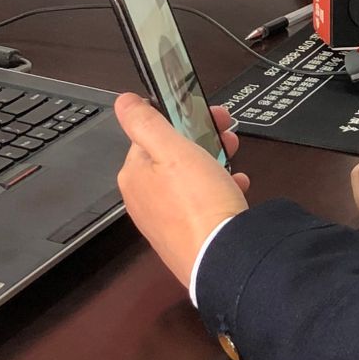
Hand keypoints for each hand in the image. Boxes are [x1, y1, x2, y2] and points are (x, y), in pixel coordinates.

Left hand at [114, 94, 250, 290]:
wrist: (222, 258)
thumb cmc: (198, 205)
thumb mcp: (172, 150)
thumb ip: (145, 122)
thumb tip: (124, 102)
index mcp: (134, 175)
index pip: (150, 135)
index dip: (180, 119)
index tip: (206, 113)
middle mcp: (144, 200)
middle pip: (172, 157)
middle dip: (201, 140)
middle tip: (226, 134)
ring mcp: (165, 220)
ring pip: (189, 180)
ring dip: (212, 164)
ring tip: (233, 158)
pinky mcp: (187, 235)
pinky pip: (202, 204)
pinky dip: (218, 191)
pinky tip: (234, 187)